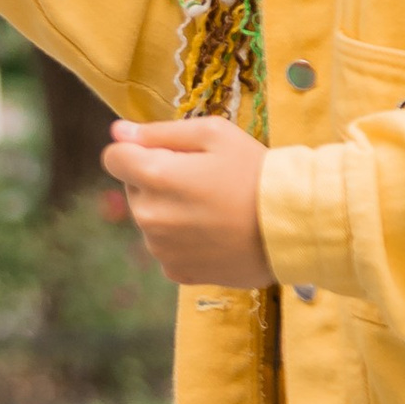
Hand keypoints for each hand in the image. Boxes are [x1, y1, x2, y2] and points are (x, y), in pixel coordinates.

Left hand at [104, 115, 271, 287]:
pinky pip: (167, 248)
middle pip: (133, 188)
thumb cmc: (255, 172)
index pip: (113, 158)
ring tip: (214, 208)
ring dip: (170, 210)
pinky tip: (214, 233)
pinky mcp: (177, 272)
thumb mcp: (214, 134)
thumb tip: (118, 131)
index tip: (168, 154)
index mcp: (153, 176)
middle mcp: (148, 216)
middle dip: (157, 180)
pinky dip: (183, 240)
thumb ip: (160, 132)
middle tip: (203, 180)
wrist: (291, 227)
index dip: (137, 151)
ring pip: (150, 219)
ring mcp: (161, 249)